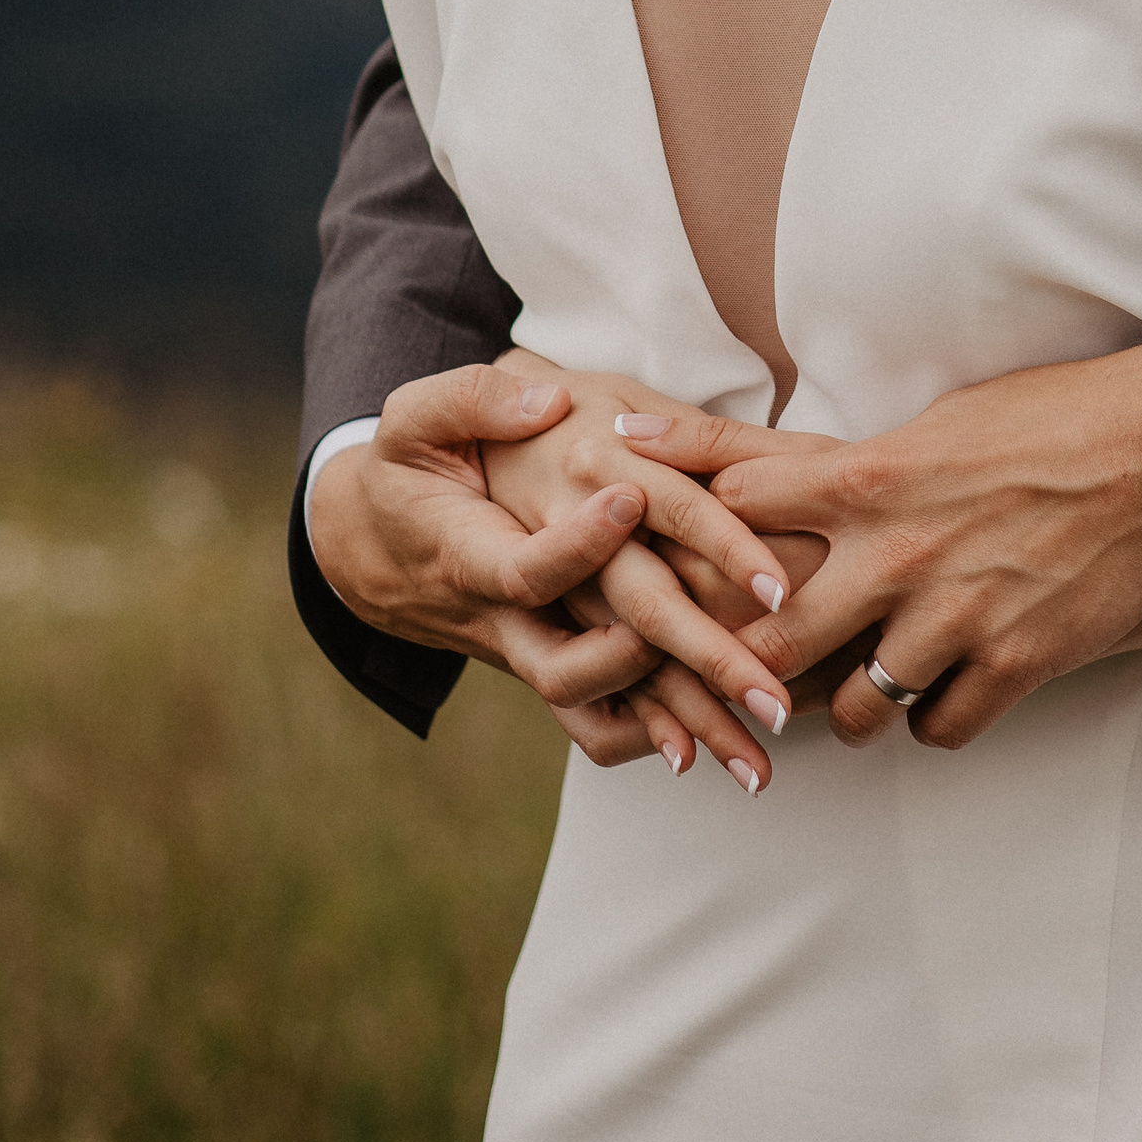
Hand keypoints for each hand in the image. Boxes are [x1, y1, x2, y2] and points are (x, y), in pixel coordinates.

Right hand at [309, 365, 797, 789]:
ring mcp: (531, 645)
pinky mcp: (551, 654)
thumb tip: (546, 400)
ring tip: (765, 730)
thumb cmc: (407, 470)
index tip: (632, 497)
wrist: (375, 545)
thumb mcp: (414, 421)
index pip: (527, 566)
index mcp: (470, 553)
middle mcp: (505, 616)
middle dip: (681, 664)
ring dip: (688, 718)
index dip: (576, 542)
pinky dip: (654, 730)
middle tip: (763, 677)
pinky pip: (597, 717)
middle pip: (586, 662)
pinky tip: (719, 741)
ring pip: (602, 701)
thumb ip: (471, 401)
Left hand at [619, 345, 1141, 751]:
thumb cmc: (1046, 417)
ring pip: (852, 712)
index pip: (732, 508)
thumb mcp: (937, 421)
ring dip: (844, 707)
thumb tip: (801, 478)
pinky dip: (930, 720)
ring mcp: (952, 621)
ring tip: (851, 692)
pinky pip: (937, 731)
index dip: (679, 524)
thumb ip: (859, 465)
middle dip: (737, 667)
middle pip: (766, 644)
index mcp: (866, 482)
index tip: (637, 533)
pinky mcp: (1011, 666)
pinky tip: (936, 696)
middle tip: (725, 679)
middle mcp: (893, 559)